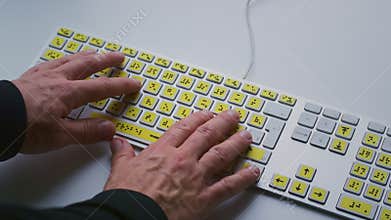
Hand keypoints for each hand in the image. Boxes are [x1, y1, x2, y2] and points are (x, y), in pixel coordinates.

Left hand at [12, 50, 140, 153]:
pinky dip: (64, 59)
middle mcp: (58, 80)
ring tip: (96, 53)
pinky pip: (53, 61)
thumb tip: (110, 128)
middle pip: (88, 65)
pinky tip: (64, 60)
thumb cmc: (23, 128)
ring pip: (71, 60)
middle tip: (119, 57)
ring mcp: (43, 75)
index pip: (102, 87)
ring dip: (87, 56)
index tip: (134, 83)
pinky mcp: (30, 77)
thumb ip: (88, 131)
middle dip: (106, 61)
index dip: (121, 85)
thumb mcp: (61, 136)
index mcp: (68, 93)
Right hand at [104, 110, 260, 219]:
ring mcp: (196, 177)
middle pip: (207, 134)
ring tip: (247, 136)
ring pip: (221, 154)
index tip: (207, 114)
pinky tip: (253, 171)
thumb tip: (118, 143)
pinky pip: (228, 185)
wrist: (133, 217)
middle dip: (223, 123)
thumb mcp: (120, 170)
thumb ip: (123, 154)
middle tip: (233, 116)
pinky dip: (243, 178)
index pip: (185, 128)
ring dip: (236, 143)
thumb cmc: (128, 196)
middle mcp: (183, 159)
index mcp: (163, 151)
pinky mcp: (204, 197)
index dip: (199, 118)